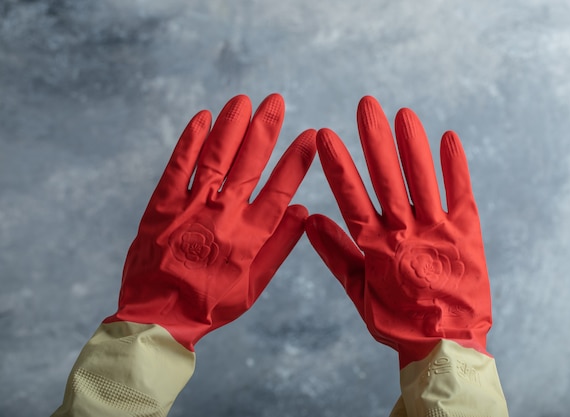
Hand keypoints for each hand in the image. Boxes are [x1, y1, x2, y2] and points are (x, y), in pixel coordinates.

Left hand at [104, 94, 315, 348]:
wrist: (159, 315)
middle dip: (265, 128)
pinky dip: (191, 140)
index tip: (310, 136)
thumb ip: (280, 247)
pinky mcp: (163, 205)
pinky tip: (203, 118)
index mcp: (250, 235)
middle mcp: (224, 214)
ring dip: (231, 126)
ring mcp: (192, 206)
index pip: (280, 189)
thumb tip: (304, 212)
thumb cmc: (211, 302)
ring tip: (244, 100)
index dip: (297, 160)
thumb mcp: (254, 285)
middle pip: (249, 163)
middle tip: (276, 101)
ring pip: (216, 156)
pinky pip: (179, 165)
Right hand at [306, 96, 490, 367]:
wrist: (446, 344)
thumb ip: (335, 255)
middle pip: (387, 179)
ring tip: (403, 113)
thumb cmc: (397, 321)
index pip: (352, 198)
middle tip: (367, 104)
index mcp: (375, 247)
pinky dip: (456, 167)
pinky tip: (449, 139)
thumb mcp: (359, 292)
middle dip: (375, 140)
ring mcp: (438, 231)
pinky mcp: (467, 233)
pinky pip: (461, 194)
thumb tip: (309, 221)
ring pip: (422, 180)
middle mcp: (405, 233)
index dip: (339, 165)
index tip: (326, 135)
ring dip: (412, 145)